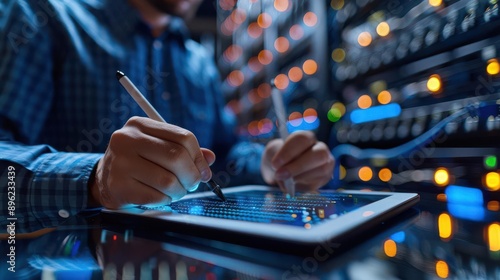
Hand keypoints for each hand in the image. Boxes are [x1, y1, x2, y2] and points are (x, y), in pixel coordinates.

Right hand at [89, 116, 214, 208]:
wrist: (103, 180)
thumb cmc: (138, 162)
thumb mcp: (158, 148)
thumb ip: (185, 150)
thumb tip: (210, 158)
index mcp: (140, 125)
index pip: (184, 137)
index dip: (199, 157)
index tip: (203, 171)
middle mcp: (127, 139)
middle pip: (177, 157)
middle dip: (192, 175)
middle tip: (192, 184)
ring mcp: (120, 163)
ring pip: (168, 180)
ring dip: (179, 191)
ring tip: (175, 191)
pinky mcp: (118, 186)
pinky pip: (156, 197)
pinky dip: (165, 200)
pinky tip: (160, 197)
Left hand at [261, 131, 333, 191]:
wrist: (283, 169)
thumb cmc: (279, 157)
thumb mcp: (274, 154)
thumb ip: (278, 161)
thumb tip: (285, 175)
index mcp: (307, 138)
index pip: (302, 139)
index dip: (289, 151)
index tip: (275, 164)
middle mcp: (320, 148)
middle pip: (319, 154)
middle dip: (298, 166)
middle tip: (280, 175)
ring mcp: (326, 164)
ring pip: (321, 170)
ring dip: (299, 177)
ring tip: (285, 180)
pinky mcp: (324, 178)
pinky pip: (317, 183)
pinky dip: (302, 185)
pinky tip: (293, 183)